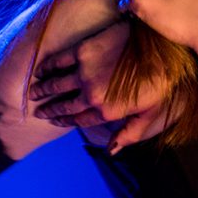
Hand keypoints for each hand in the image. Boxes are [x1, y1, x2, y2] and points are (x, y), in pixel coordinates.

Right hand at [30, 19, 174, 150]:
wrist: (164, 46)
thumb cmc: (163, 81)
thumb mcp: (151, 115)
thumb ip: (129, 134)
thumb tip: (111, 152)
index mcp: (107, 112)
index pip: (79, 119)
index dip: (64, 120)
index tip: (53, 120)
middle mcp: (91, 96)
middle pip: (64, 104)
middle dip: (49, 108)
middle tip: (38, 110)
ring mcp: (85, 72)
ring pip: (57, 84)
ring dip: (43, 89)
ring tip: (33, 92)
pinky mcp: (83, 51)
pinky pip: (59, 61)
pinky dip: (47, 66)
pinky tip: (40, 70)